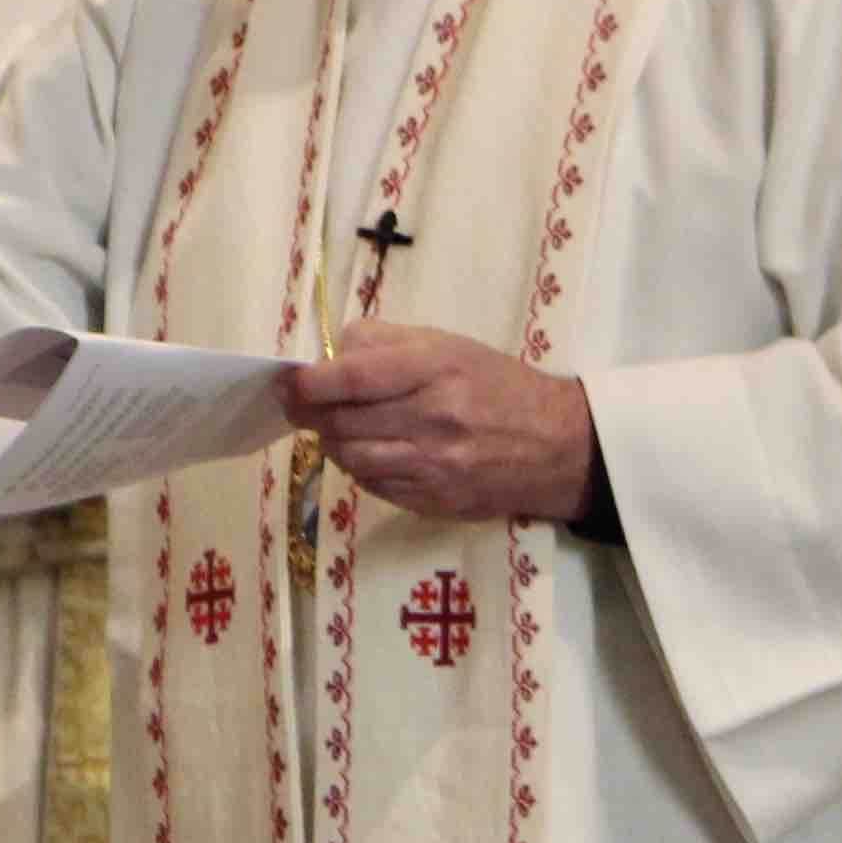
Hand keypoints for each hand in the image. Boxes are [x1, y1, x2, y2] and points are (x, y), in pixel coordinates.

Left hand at [282, 324, 593, 523]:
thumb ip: (386, 342)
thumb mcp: (448, 344)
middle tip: (304, 404)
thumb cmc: (496, 385)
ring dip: (332, 441)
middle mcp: (433, 417)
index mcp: (437, 368)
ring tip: (339, 427)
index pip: (353, 378)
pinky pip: (372, 483)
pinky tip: (372, 451)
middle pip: (342, 421)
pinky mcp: (432, 499)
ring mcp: (433, 464)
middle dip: (312, 413)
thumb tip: (331, 355)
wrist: (554, 445)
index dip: (309, 382)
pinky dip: (359, 466)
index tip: (287, 382)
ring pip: (350, 457)